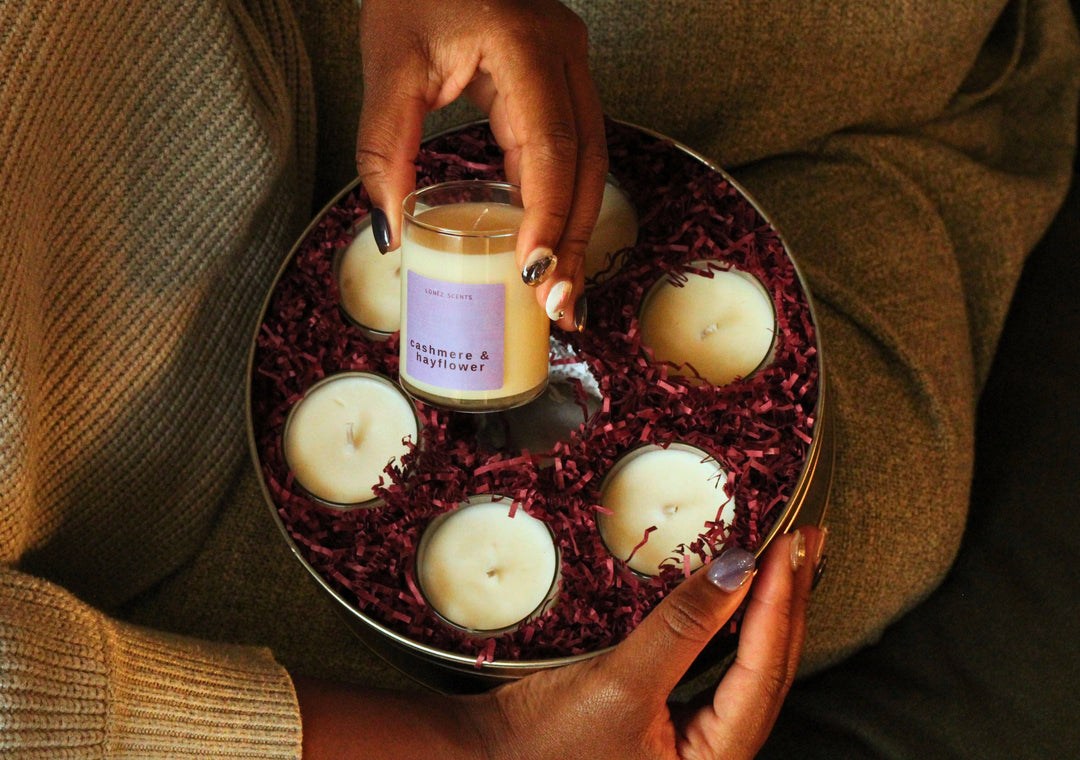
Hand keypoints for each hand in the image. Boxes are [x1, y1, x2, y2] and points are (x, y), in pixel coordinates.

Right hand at [295, 527, 823, 758]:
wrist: (487, 759)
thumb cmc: (544, 741)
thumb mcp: (620, 682)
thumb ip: (685, 627)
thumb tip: (740, 568)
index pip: (764, 670)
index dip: (779, 602)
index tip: (790, 544)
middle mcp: (717, 755)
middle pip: (770, 670)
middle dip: (790, 601)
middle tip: (806, 538)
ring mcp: (698, 739)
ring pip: (753, 667)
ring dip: (772, 609)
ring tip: (790, 557)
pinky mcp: (676, 720)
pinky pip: (725, 667)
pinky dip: (739, 625)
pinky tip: (745, 593)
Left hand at [356, 0, 607, 330]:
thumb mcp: (388, 64)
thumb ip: (384, 149)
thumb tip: (389, 231)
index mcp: (526, 48)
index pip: (552, 149)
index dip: (549, 218)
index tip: (535, 273)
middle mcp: (565, 57)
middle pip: (588, 166)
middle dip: (573, 241)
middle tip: (559, 305)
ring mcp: (571, 66)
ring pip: (592, 163)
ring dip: (576, 230)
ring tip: (560, 290)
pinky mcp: (562, 80)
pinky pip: (574, 151)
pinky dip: (565, 203)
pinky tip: (551, 244)